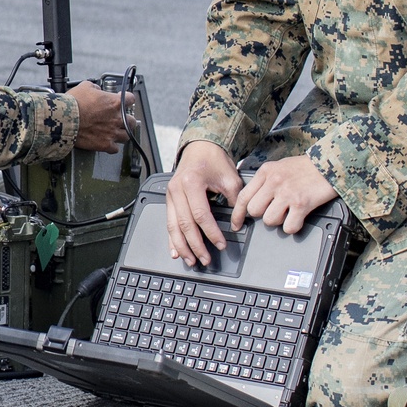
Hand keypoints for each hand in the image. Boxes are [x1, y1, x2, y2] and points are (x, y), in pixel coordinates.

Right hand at [69, 79, 133, 152]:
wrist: (65, 119)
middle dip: (128, 119)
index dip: (127, 99)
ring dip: (122, 134)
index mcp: (114, 103)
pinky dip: (112, 146)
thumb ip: (95, 88)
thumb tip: (97, 90)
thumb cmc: (74, 103)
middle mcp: (117, 119)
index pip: (131, 99)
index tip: (124, 101)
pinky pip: (115, 149)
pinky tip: (108, 143)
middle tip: (122, 119)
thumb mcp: (85, 87)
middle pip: (132, 121)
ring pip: (126, 136)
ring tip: (116, 132)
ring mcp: (112, 133)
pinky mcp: (105, 144)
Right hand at [166, 141, 243, 268]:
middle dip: (195, 245)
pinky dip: (172, 239)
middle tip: (206, 259)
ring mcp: (170, 194)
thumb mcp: (229, 178)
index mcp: (192, 183)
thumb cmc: (214, 159)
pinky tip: (175, 251)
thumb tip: (238, 222)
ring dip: (182, 246)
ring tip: (191, 260)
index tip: (221, 244)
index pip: (201, 215)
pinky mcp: (169, 199)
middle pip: (184, 224)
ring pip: (173, 226)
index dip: (211, 233)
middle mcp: (177, 189)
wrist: (200, 147)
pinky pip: (168, 222)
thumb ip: (235, 201)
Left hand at [230, 156, 336, 235]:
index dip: (237, 214)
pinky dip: (293, 226)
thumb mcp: (280, 167)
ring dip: (279, 221)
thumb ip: (265, 180)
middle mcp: (274, 181)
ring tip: (289, 211)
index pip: (244, 196)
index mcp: (266, 172)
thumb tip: (254, 198)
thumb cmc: (306, 167)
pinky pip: (288, 227)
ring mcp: (287, 193)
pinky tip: (298, 217)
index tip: (237, 224)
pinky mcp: (301, 203)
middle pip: (254, 210)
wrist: (330, 163)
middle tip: (275, 210)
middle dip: (263, 215)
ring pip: (269, 220)